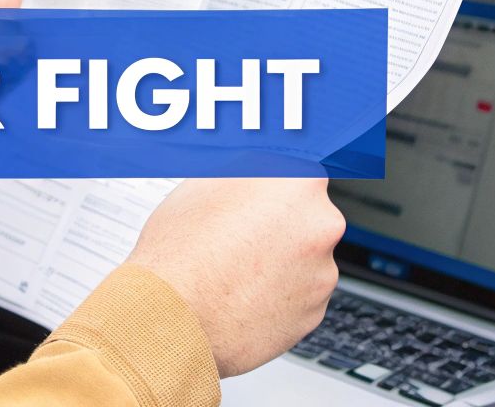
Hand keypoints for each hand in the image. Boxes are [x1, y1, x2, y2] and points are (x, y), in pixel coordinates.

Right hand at [125, 177, 344, 376]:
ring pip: (305, 260)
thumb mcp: (205, 184)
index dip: (270, 191)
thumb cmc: (180, 253)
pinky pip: (299, 297)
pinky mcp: (314, 312)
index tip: (255, 202)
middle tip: (240, 238)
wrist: (172, 318)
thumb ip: (246, 175)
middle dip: (279, 226)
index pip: (297, 176)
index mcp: (297, 183)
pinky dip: (278, 296)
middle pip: (307, 217)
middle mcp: (321, 224)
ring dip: (280, 263)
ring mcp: (321, 271)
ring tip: (235, 273)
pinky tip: (244, 297)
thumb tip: (255, 175)